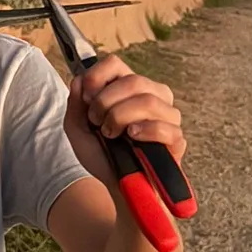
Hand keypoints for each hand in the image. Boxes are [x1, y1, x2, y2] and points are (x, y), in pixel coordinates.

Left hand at [63, 54, 186, 187]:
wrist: (115, 187)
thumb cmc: (101, 155)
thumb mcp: (78, 129)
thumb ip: (75, 104)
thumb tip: (79, 79)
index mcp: (127, 89)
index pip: (116, 64)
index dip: (98, 76)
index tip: (87, 97)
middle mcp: (151, 96)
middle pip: (133, 80)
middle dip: (106, 101)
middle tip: (96, 121)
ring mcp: (167, 117)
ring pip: (148, 100)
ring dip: (120, 117)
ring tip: (110, 134)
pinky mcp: (176, 140)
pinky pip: (165, 127)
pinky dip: (145, 131)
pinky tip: (132, 138)